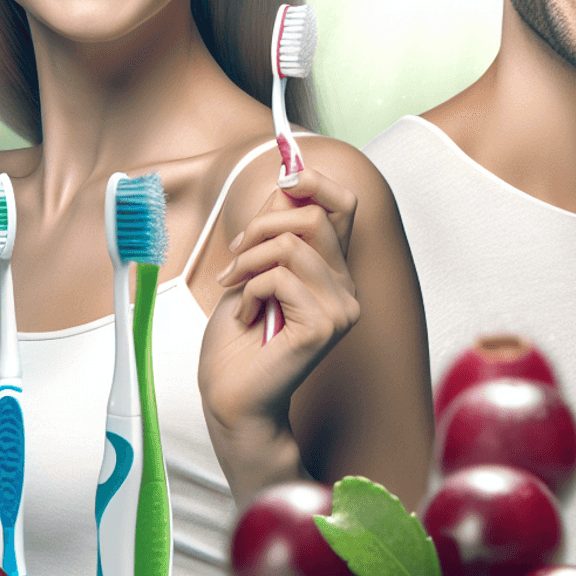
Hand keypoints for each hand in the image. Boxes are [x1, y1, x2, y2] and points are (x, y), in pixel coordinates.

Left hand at [198, 167, 360, 438]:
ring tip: (234, 288)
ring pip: (290, 246)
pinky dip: (250, 291)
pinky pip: (280, 279)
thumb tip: (287, 179)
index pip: (344, 205)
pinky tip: (246, 317)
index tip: (284, 178)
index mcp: (332, 271)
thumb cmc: (237, 342)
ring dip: (247, 262)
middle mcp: (345, 287)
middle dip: (259, 226)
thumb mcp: (251, 269)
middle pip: (313, 217)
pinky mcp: (324, 327)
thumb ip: (273, 229)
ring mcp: (340, 308)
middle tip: (234, 255)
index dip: (316, 181)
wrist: (230, 397)